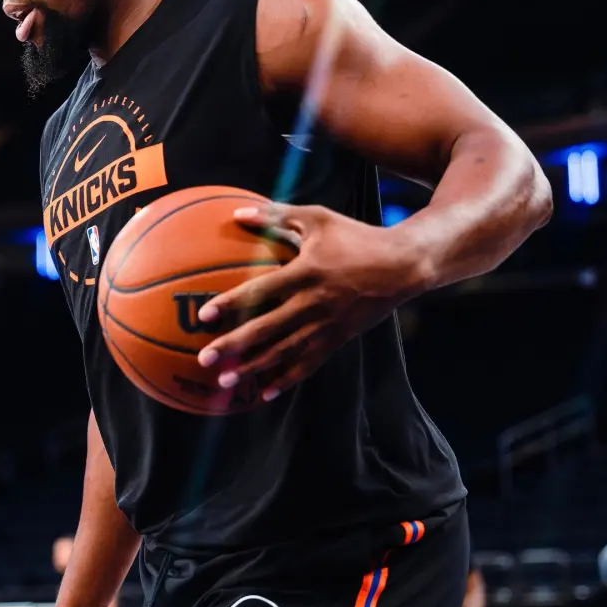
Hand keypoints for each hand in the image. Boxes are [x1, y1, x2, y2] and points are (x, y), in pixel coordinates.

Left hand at [197, 204, 415, 399]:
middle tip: (204, 359)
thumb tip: (237, 213)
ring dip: (253, 368)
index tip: (204, 314)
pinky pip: (308, 364)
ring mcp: (326, 325)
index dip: (231, 302)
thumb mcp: (318, 218)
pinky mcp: (338, 339)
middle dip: (233, 345)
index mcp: (305, 272)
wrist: (402, 266)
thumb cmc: (356, 236)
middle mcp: (313, 303)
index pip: (261, 291)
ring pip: (284, 352)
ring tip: (225, 381)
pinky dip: (287, 380)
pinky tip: (265, 394)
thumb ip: (276, 216)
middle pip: (266, 329)